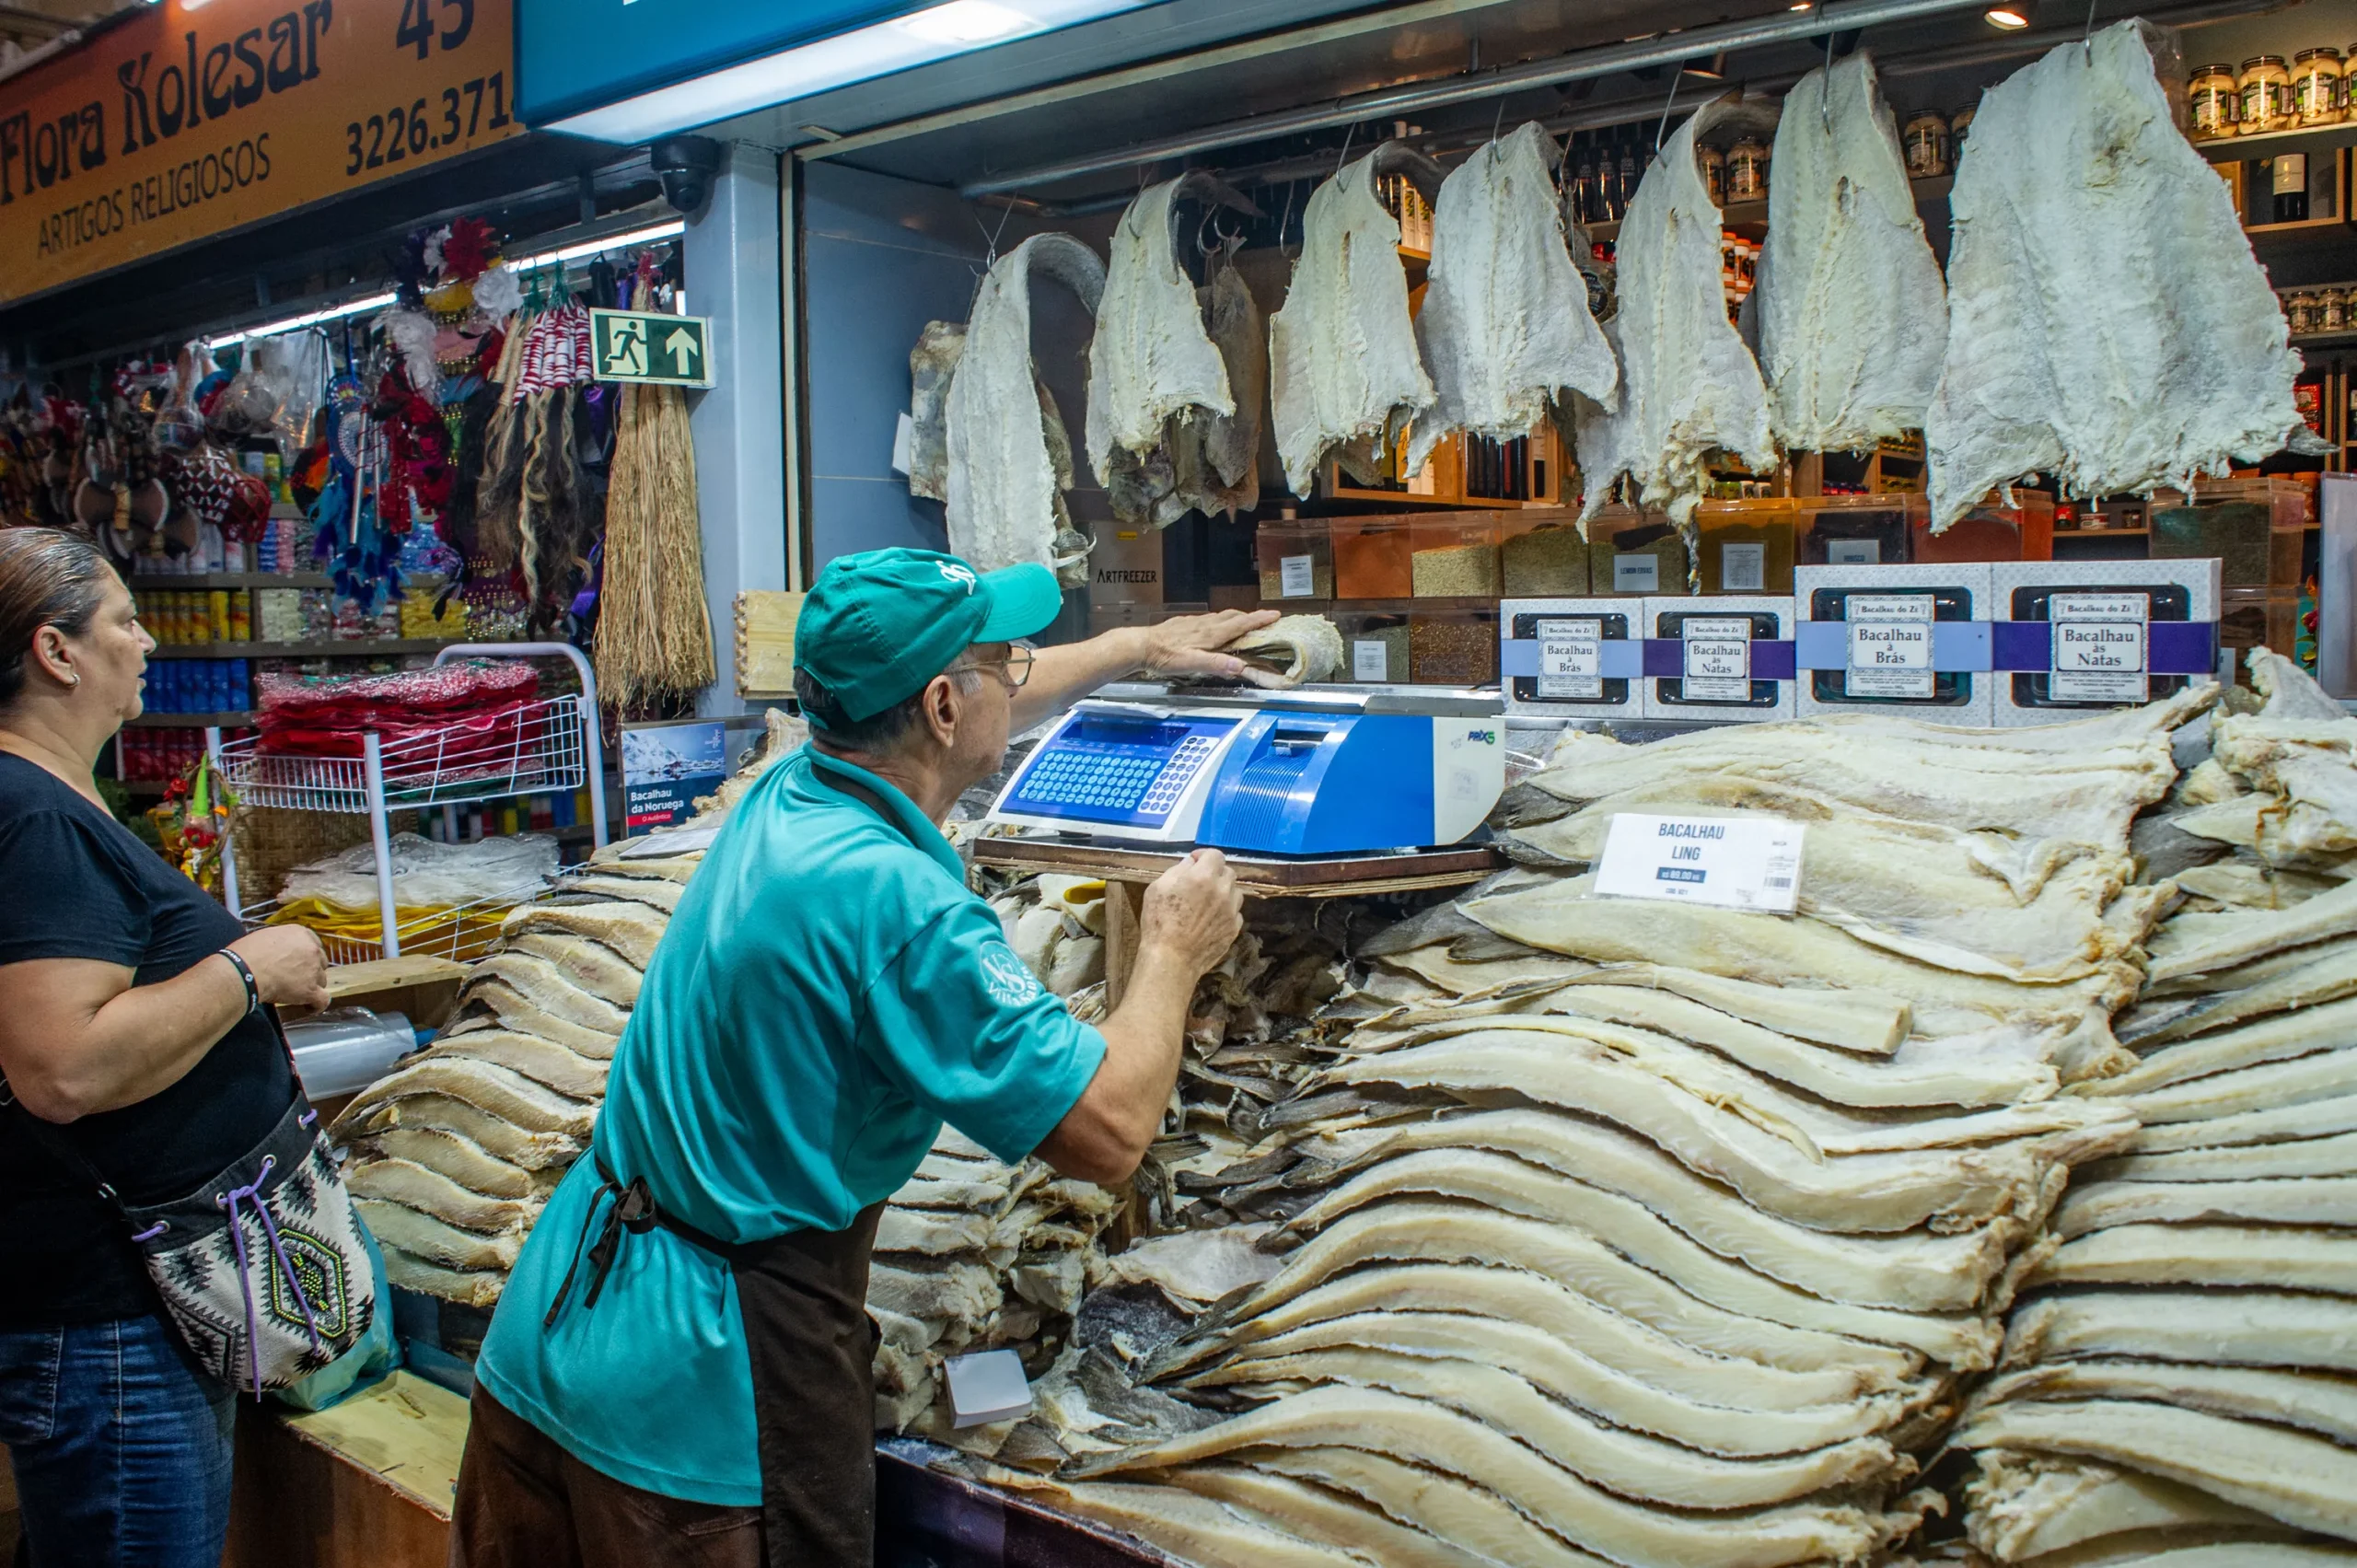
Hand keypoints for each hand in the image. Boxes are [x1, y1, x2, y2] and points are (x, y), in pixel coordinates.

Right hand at [229, 927, 329, 1011]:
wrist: (244, 972)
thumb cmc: (245, 955)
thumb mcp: (264, 937)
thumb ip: (280, 942)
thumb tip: (276, 951)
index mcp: (300, 934)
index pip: (314, 944)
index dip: (307, 956)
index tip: (299, 963)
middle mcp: (311, 949)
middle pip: (319, 962)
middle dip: (310, 971)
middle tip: (294, 978)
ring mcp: (313, 970)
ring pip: (321, 981)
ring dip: (311, 987)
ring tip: (294, 994)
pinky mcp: (311, 990)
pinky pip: (322, 1000)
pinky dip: (316, 1005)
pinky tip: (308, 1007)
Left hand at [1137, 610, 1280, 681]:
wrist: (1141, 645)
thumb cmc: (1165, 657)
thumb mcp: (1192, 664)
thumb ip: (1217, 664)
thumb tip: (1240, 666)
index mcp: (1211, 634)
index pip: (1241, 624)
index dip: (1259, 619)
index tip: (1275, 614)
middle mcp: (1204, 624)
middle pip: (1232, 616)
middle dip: (1250, 617)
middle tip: (1263, 618)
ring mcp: (1193, 623)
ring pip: (1219, 617)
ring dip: (1234, 618)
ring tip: (1242, 621)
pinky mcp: (1182, 624)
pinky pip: (1206, 619)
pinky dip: (1217, 621)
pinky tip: (1211, 626)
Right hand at [1139, 849, 1243, 975]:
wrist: (1172, 959)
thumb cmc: (1159, 922)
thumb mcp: (1158, 888)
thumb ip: (1177, 871)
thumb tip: (1191, 864)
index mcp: (1204, 877)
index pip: (1216, 855)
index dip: (1204, 856)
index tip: (1195, 862)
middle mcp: (1223, 891)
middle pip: (1228, 872)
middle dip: (1215, 873)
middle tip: (1200, 883)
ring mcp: (1231, 911)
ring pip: (1235, 892)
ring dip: (1224, 892)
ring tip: (1208, 902)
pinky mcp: (1234, 929)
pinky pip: (1235, 913)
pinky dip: (1226, 912)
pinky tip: (1211, 920)